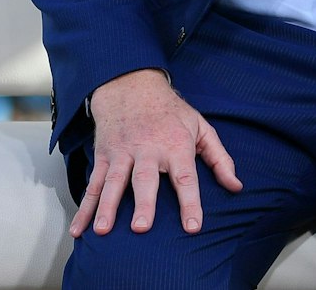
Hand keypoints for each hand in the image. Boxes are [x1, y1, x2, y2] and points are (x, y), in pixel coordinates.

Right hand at [72, 68, 242, 238]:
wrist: (132, 85)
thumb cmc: (171, 113)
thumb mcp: (201, 128)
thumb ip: (220, 159)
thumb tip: (236, 186)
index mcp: (176, 146)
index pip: (186, 178)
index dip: (190, 203)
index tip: (192, 227)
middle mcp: (148, 150)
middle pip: (145, 180)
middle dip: (143, 204)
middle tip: (141, 228)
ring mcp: (122, 154)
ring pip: (113, 183)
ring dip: (107, 207)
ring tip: (103, 231)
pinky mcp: (104, 157)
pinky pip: (92, 185)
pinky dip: (85, 207)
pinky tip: (79, 229)